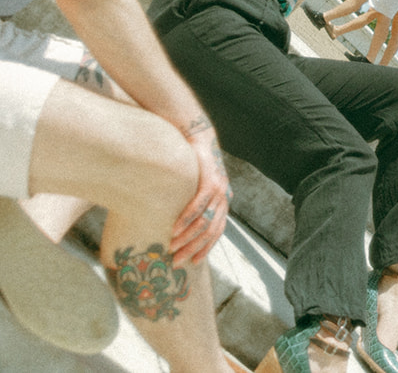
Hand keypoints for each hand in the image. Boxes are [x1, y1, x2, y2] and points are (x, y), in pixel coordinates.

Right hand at [170, 121, 230, 265]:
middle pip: (211, 231)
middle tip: (177, 261)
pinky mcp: (209, 180)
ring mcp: (219, 188)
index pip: (218, 231)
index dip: (206, 248)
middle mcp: (224, 197)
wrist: (198, 136)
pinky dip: (186, 220)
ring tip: (173, 247)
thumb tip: (180, 224)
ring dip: (188, 237)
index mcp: (223, 201)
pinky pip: (198, 205)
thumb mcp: (198, 186)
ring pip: (205, 221)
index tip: (192, 262)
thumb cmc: (193, 163)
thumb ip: (196, 203)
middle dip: (194, 248)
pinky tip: (176, 230)